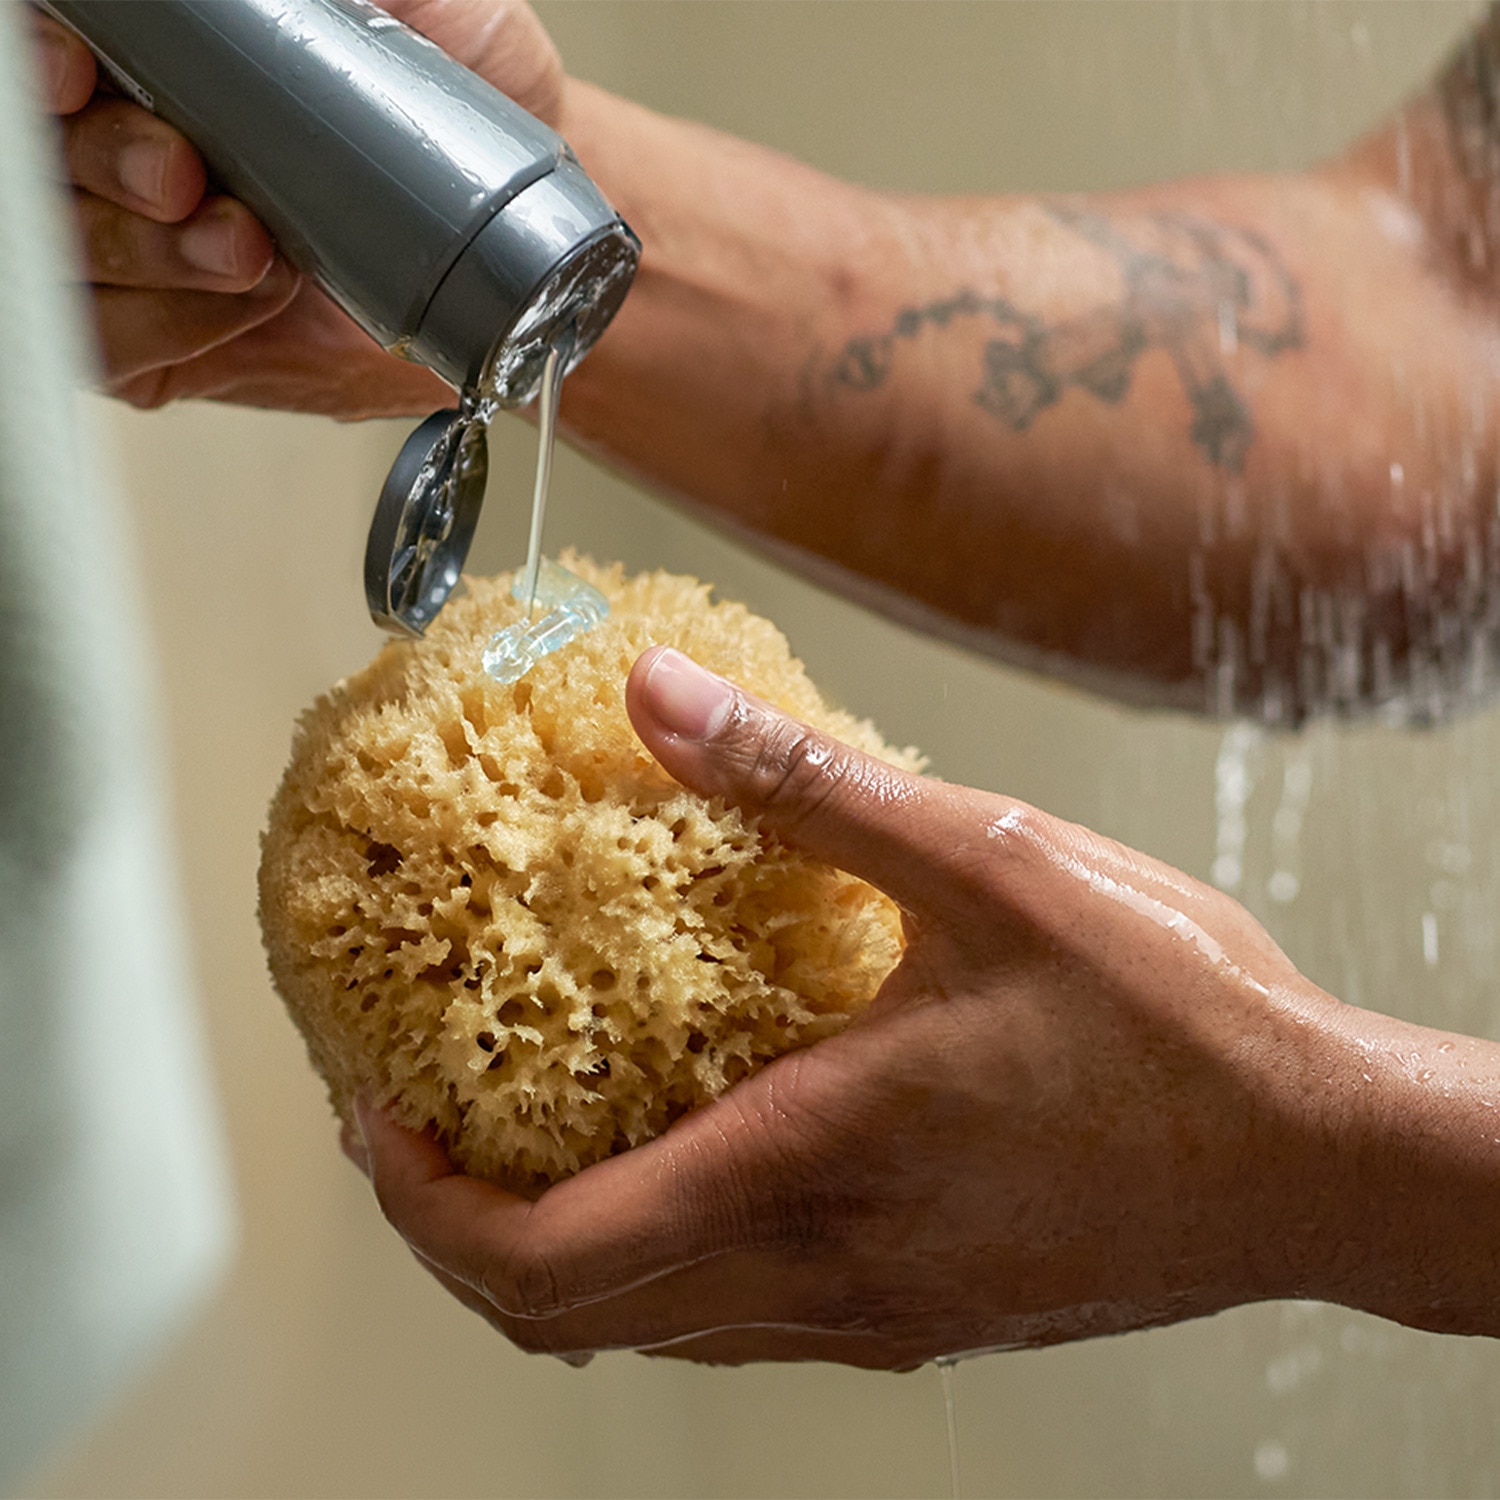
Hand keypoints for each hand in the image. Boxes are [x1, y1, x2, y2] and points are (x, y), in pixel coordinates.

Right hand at [32, 1, 564, 414]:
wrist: (515, 254)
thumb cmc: (459, 127)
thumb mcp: (417, 9)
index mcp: (159, 59)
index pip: (50, 49)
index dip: (42, 56)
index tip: (80, 69)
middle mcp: (127, 149)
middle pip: (42, 153)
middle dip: (102, 160)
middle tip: (182, 175)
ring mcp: (138, 251)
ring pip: (64, 252)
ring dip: (147, 251)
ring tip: (248, 249)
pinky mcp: (163, 345)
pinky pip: (111, 346)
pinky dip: (172, 324)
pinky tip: (249, 302)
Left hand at [347, 645, 1362, 1367]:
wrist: (1324, 1162)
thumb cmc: (1178, 1028)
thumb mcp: (984, 864)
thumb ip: (802, 787)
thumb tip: (661, 697)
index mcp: (807, 1170)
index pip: (539, 1258)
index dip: (418, 1201)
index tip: (373, 1112)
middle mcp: (823, 1275)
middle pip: (566, 1318)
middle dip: (455, 1230)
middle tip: (417, 1122)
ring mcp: (874, 1313)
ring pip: (650, 1327)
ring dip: (555, 1247)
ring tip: (526, 1128)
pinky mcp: (926, 1312)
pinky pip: (738, 1313)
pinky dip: (660, 1254)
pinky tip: (692, 1148)